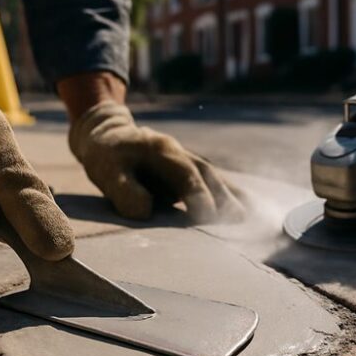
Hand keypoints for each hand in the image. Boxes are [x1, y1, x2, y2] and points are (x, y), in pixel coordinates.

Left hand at [68, 102, 245, 222]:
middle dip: (223, 197)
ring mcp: (186, 158)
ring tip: (249, 217)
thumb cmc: (106, 156)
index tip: (207, 217)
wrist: (108, 134)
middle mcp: (179, 152)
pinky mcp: (187, 167)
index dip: (197, 195)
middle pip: (207, 175)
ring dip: (231, 196)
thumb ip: (124, 191)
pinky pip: (212, 180)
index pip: (185, 175)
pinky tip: (246, 206)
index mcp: (161, 151)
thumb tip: (146, 211)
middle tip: (239, 221)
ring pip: (214, 176)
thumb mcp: (106, 172)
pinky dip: (229, 192)